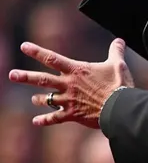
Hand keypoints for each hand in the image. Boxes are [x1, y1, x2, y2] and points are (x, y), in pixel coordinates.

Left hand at [8, 38, 133, 127]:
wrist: (119, 107)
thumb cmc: (119, 85)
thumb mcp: (118, 65)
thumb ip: (116, 52)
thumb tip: (120, 41)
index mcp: (77, 70)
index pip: (52, 58)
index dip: (37, 52)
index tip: (23, 46)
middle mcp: (69, 84)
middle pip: (42, 79)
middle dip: (25, 77)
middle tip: (12, 74)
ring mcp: (69, 100)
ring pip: (47, 99)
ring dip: (38, 99)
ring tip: (32, 99)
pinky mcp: (73, 114)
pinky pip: (55, 118)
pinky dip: (45, 120)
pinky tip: (36, 121)